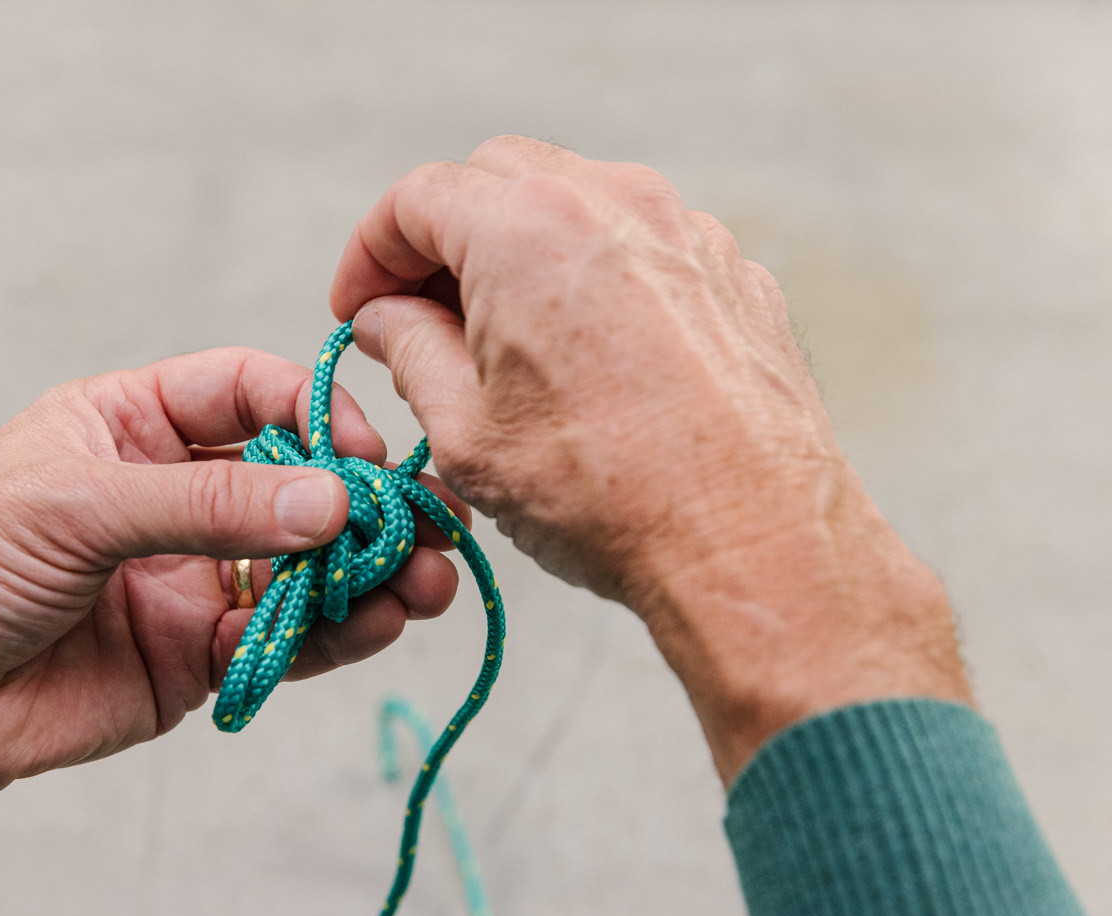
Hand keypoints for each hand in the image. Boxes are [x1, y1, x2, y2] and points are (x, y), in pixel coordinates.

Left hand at [0, 349, 462, 867]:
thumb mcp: (78, 503)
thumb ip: (208, 502)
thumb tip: (334, 502)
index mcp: (134, 424)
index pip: (250, 393)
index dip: (317, 412)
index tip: (367, 453)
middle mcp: (174, 494)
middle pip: (297, 484)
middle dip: (367, 503)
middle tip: (437, 522)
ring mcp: (190, 576)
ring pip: (304, 566)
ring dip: (371, 573)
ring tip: (430, 582)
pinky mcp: (198, 654)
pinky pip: (284, 637)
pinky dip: (335, 633)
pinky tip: (379, 623)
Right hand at [330, 136, 968, 782]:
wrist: (751, 541)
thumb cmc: (607, 495)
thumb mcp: (467, 434)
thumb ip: (410, 352)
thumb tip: (387, 319)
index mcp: (527, 231)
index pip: (417, 199)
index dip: (371, 253)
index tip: (360, 308)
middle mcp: (612, 204)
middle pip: (496, 178)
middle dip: (443, 239)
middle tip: (419, 318)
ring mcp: (685, 232)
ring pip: (574, 204)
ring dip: (521, 254)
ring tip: (502, 344)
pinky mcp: (732, 273)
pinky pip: (641, 247)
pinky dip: (595, 278)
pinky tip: (587, 358)